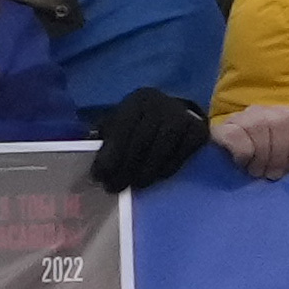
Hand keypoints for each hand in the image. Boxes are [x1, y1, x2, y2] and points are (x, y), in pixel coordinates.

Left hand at [84, 89, 209, 195]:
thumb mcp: (120, 123)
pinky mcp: (199, 130)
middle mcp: (162, 103)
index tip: (99, 177)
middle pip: (141, 140)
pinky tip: (157, 177)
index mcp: (137, 100)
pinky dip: (168, 168)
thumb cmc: (140, 124)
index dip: (110, 155)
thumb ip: (105, 139)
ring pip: (162, 149)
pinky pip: (181, 155)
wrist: (177, 114)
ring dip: (146, 172)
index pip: (121, 129)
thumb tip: (89, 163)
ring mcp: (183, 116)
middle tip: (114, 188)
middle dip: (125, 168)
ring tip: (135, 186)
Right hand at [212, 102, 288, 181]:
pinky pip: (236, 136)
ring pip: (259, 127)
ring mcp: (241, 118)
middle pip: (281, 122)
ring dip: (261, 157)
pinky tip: (240, 164)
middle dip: (280, 154)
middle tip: (273, 174)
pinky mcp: (220, 130)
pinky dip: (243, 154)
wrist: (227, 175)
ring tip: (257, 172)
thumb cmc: (270, 165)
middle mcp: (264, 111)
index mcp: (286, 116)